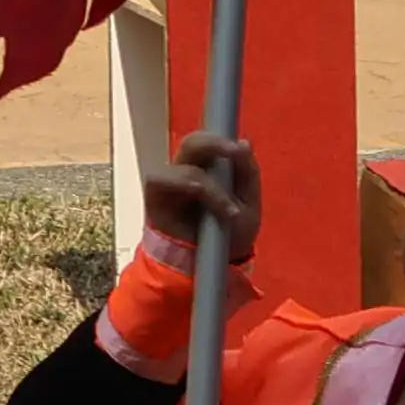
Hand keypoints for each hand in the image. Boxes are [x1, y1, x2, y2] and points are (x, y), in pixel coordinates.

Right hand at [150, 135, 266, 257]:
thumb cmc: (228, 235)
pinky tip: (208, 208)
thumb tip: (244, 142)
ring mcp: (169, 185)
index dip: (219, 138)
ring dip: (209, 184)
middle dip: (212, 144)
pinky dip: (188, 188)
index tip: (238, 148)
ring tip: (228, 210)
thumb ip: (247, 174)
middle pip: (190, 143)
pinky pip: (162, 180)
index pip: (208, 142)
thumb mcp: (250, 205)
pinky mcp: (154, 198)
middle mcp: (186, 172)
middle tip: (232, 153)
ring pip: (181, 165)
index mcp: (209, 170)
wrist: (210, 266)